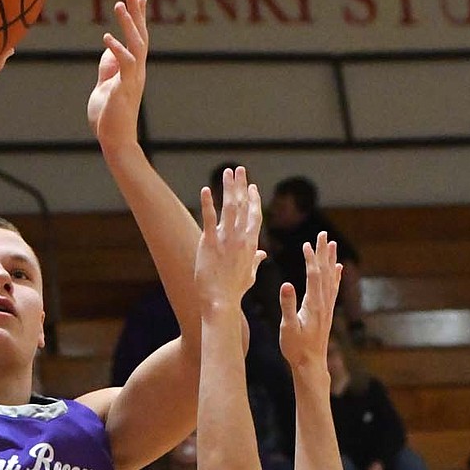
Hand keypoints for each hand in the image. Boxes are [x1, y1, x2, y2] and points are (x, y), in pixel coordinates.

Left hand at [86, 0, 147, 150]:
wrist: (115, 141)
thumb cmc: (109, 118)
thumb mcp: (105, 86)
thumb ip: (108, 68)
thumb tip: (108, 50)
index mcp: (132, 70)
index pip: (138, 38)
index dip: (138, 17)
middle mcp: (137, 71)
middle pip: (140, 36)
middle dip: (137, 13)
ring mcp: (133, 79)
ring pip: (136, 45)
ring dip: (128, 25)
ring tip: (120, 5)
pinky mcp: (125, 88)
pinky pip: (124, 64)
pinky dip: (116, 49)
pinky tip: (106, 37)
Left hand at [194, 167, 264, 309]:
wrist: (221, 300)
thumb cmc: (235, 290)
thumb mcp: (250, 274)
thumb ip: (256, 260)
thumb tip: (263, 255)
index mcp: (252, 244)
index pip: (255, 215)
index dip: (253, 199)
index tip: (252, 186)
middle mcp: (240, 237)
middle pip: (243, 205)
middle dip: (241, 185)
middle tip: (239, 170)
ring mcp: (225, 238)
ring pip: (229, 207)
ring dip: (228, 187)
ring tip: (226, 172)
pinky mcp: (209, 242)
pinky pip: (209, 218)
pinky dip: (208, 203)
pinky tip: (206, 189)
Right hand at [278, 233, 341, 371]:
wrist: (311, 363)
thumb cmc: (296, 348)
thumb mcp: (287, 327)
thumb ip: (287, 306)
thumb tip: (286, 285)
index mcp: (313, 304)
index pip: (313, 276)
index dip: (310, 259)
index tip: (307, 244)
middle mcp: (323, 303)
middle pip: (324, 272)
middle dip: (323, 252)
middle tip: (323, 234)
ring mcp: (327, 307)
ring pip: (331, 278)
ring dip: (330, 260)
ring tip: (332, 244)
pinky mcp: (327, 312)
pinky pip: (333, 289)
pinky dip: (336, 276)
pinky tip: (338, 268)